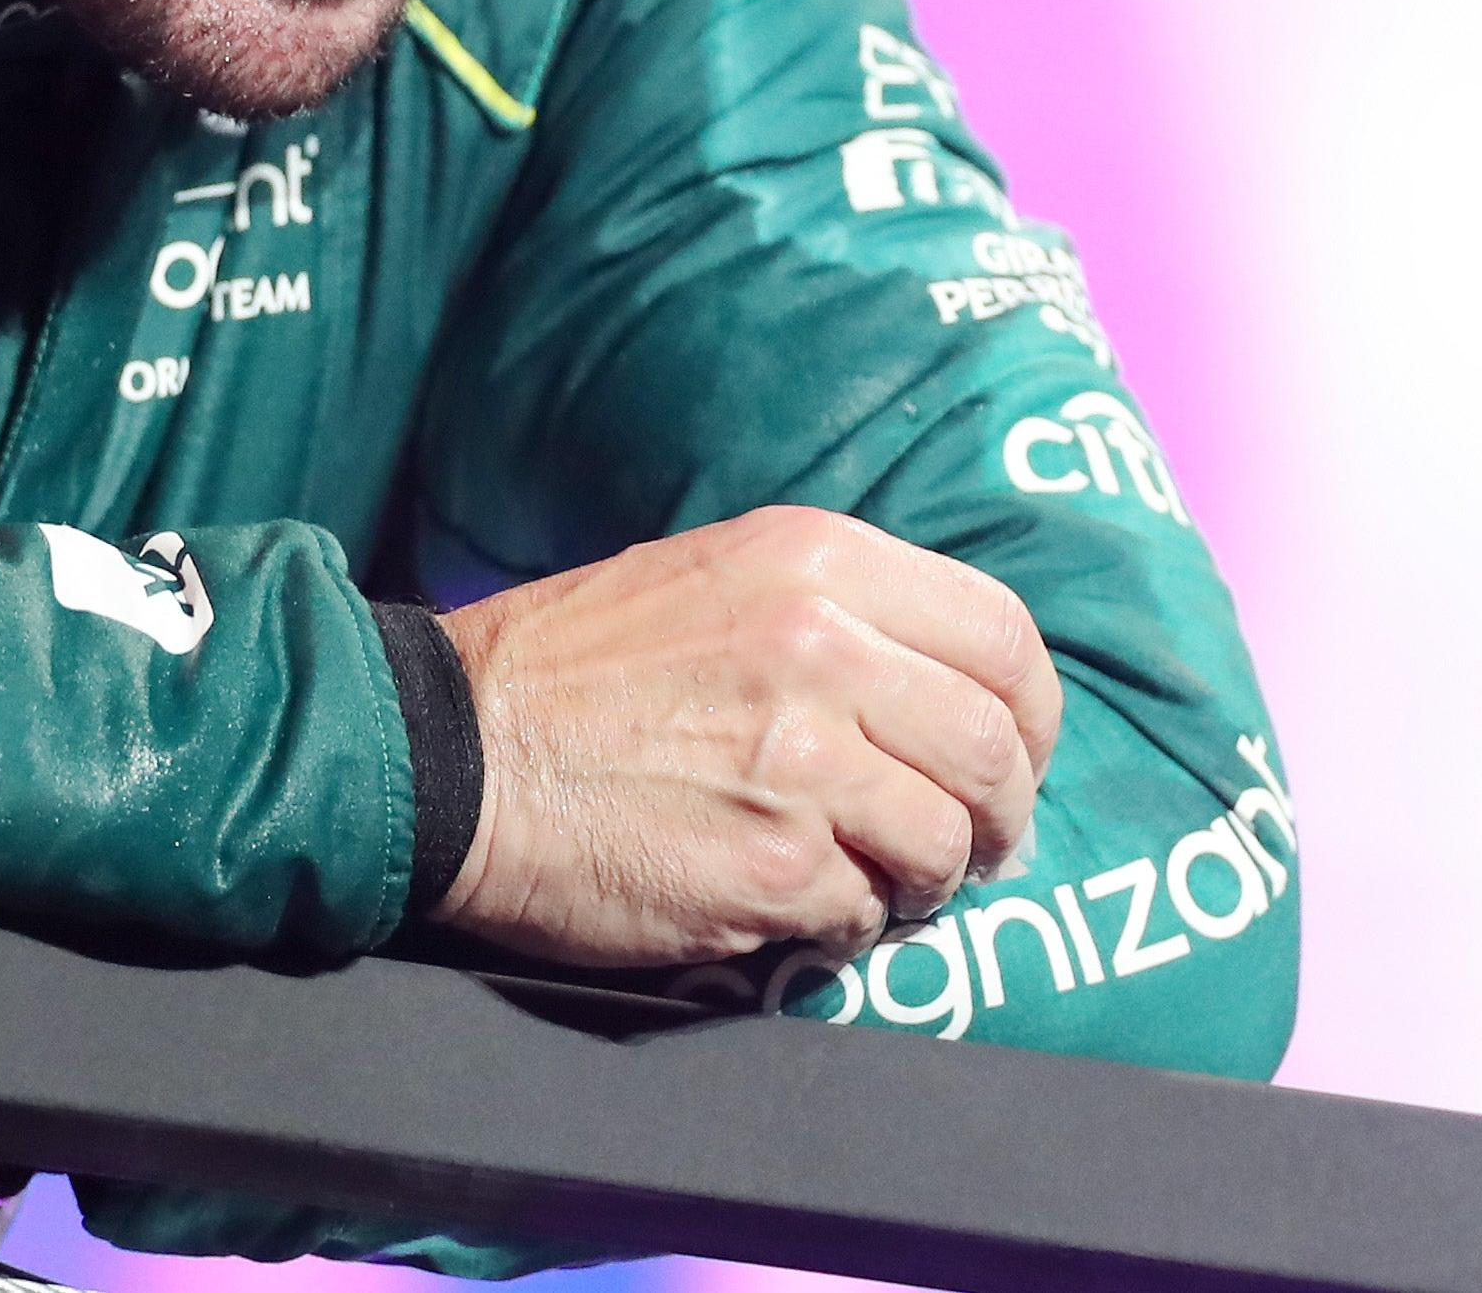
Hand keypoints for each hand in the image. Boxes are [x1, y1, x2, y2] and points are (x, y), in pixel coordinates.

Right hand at [433, 505, 1061, 967]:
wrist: (450, 753)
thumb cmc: (578, 667)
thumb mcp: (718, 574)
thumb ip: (841, 608)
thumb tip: (956, 684)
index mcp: (819, 562)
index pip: (1003, 635)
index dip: (1032, 712)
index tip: (1018, 755)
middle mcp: (824, 650)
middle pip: (997, 746)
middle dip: (1002, 812)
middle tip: (975, 843)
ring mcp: (802, 766)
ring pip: (945, 840)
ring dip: (928, 876)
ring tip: (879, 878)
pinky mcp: (771, 871)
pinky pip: (866, 910)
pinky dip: (848, 918)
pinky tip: (795, 898)